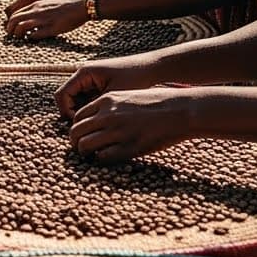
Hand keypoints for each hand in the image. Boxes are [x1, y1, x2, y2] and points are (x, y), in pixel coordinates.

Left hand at [4, 0, 88, 39]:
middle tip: (12, 37)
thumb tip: (31, 18)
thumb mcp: (48, 4)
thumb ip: (38, 9)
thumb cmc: (67, 5)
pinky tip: (32, 41)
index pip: (15, 13)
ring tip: (20, 40)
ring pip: (21, 28)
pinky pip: (35, 35)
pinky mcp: (51, 28)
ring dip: (18, 35)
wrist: (81, 5)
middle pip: (14, 20)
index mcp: (35, 5)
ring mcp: (43, 20)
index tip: (12, 29)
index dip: (11, 23)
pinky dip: (30, 39)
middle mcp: (36, 12)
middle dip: (10, 30)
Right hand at [53, 57, 157, 117]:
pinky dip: (91, 109)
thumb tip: (80, 126)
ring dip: (82, 112)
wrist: (152, 68)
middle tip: (88, 127)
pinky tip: (104, 117)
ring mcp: (90, 79)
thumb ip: (94, 109)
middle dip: (73, 113)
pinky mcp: (98, 83)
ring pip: (76, 100)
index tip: (80, 125)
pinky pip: (86, 98)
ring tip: (97, 123)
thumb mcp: (113, 96)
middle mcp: (83, 74)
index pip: (61, 95)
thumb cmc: (135, 79)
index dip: (66, 112)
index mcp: (84, 73)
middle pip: (67, 98)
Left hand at [67, 87, 194, 162]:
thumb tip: (97, 119)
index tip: (82, 134)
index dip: (77, 127)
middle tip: (80, 148)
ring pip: (85, 145)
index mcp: (107, 100)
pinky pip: (103, 157)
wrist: (181, 109)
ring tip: (91, 156)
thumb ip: (110, 106)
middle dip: (75, 142)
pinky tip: (106, 158)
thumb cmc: (158, 102)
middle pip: (76, 132)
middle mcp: (108, 115)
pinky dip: (100, 160)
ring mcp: (117, 131)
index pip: (78, 116)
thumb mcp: (128, 96)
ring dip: (85, 152)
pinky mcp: (129, 147)